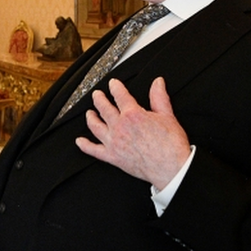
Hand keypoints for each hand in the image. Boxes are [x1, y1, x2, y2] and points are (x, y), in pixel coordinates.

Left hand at [76, 77, 190, 188]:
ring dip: (90, 118)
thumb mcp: (167, 116)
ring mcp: (114, 142)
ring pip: (96, 126)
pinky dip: (85, 145)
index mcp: (132, 115)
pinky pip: (94, 150)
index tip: (113, 84)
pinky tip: (80, 141)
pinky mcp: (113, 157)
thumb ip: (159, 97)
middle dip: (99, 99)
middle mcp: (120, 127)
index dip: (115, 87)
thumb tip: (157, 83)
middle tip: (97, 95)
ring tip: (89, 113)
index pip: (120, 95)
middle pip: (104, 108)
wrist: (171, 168)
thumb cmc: (170, 145)